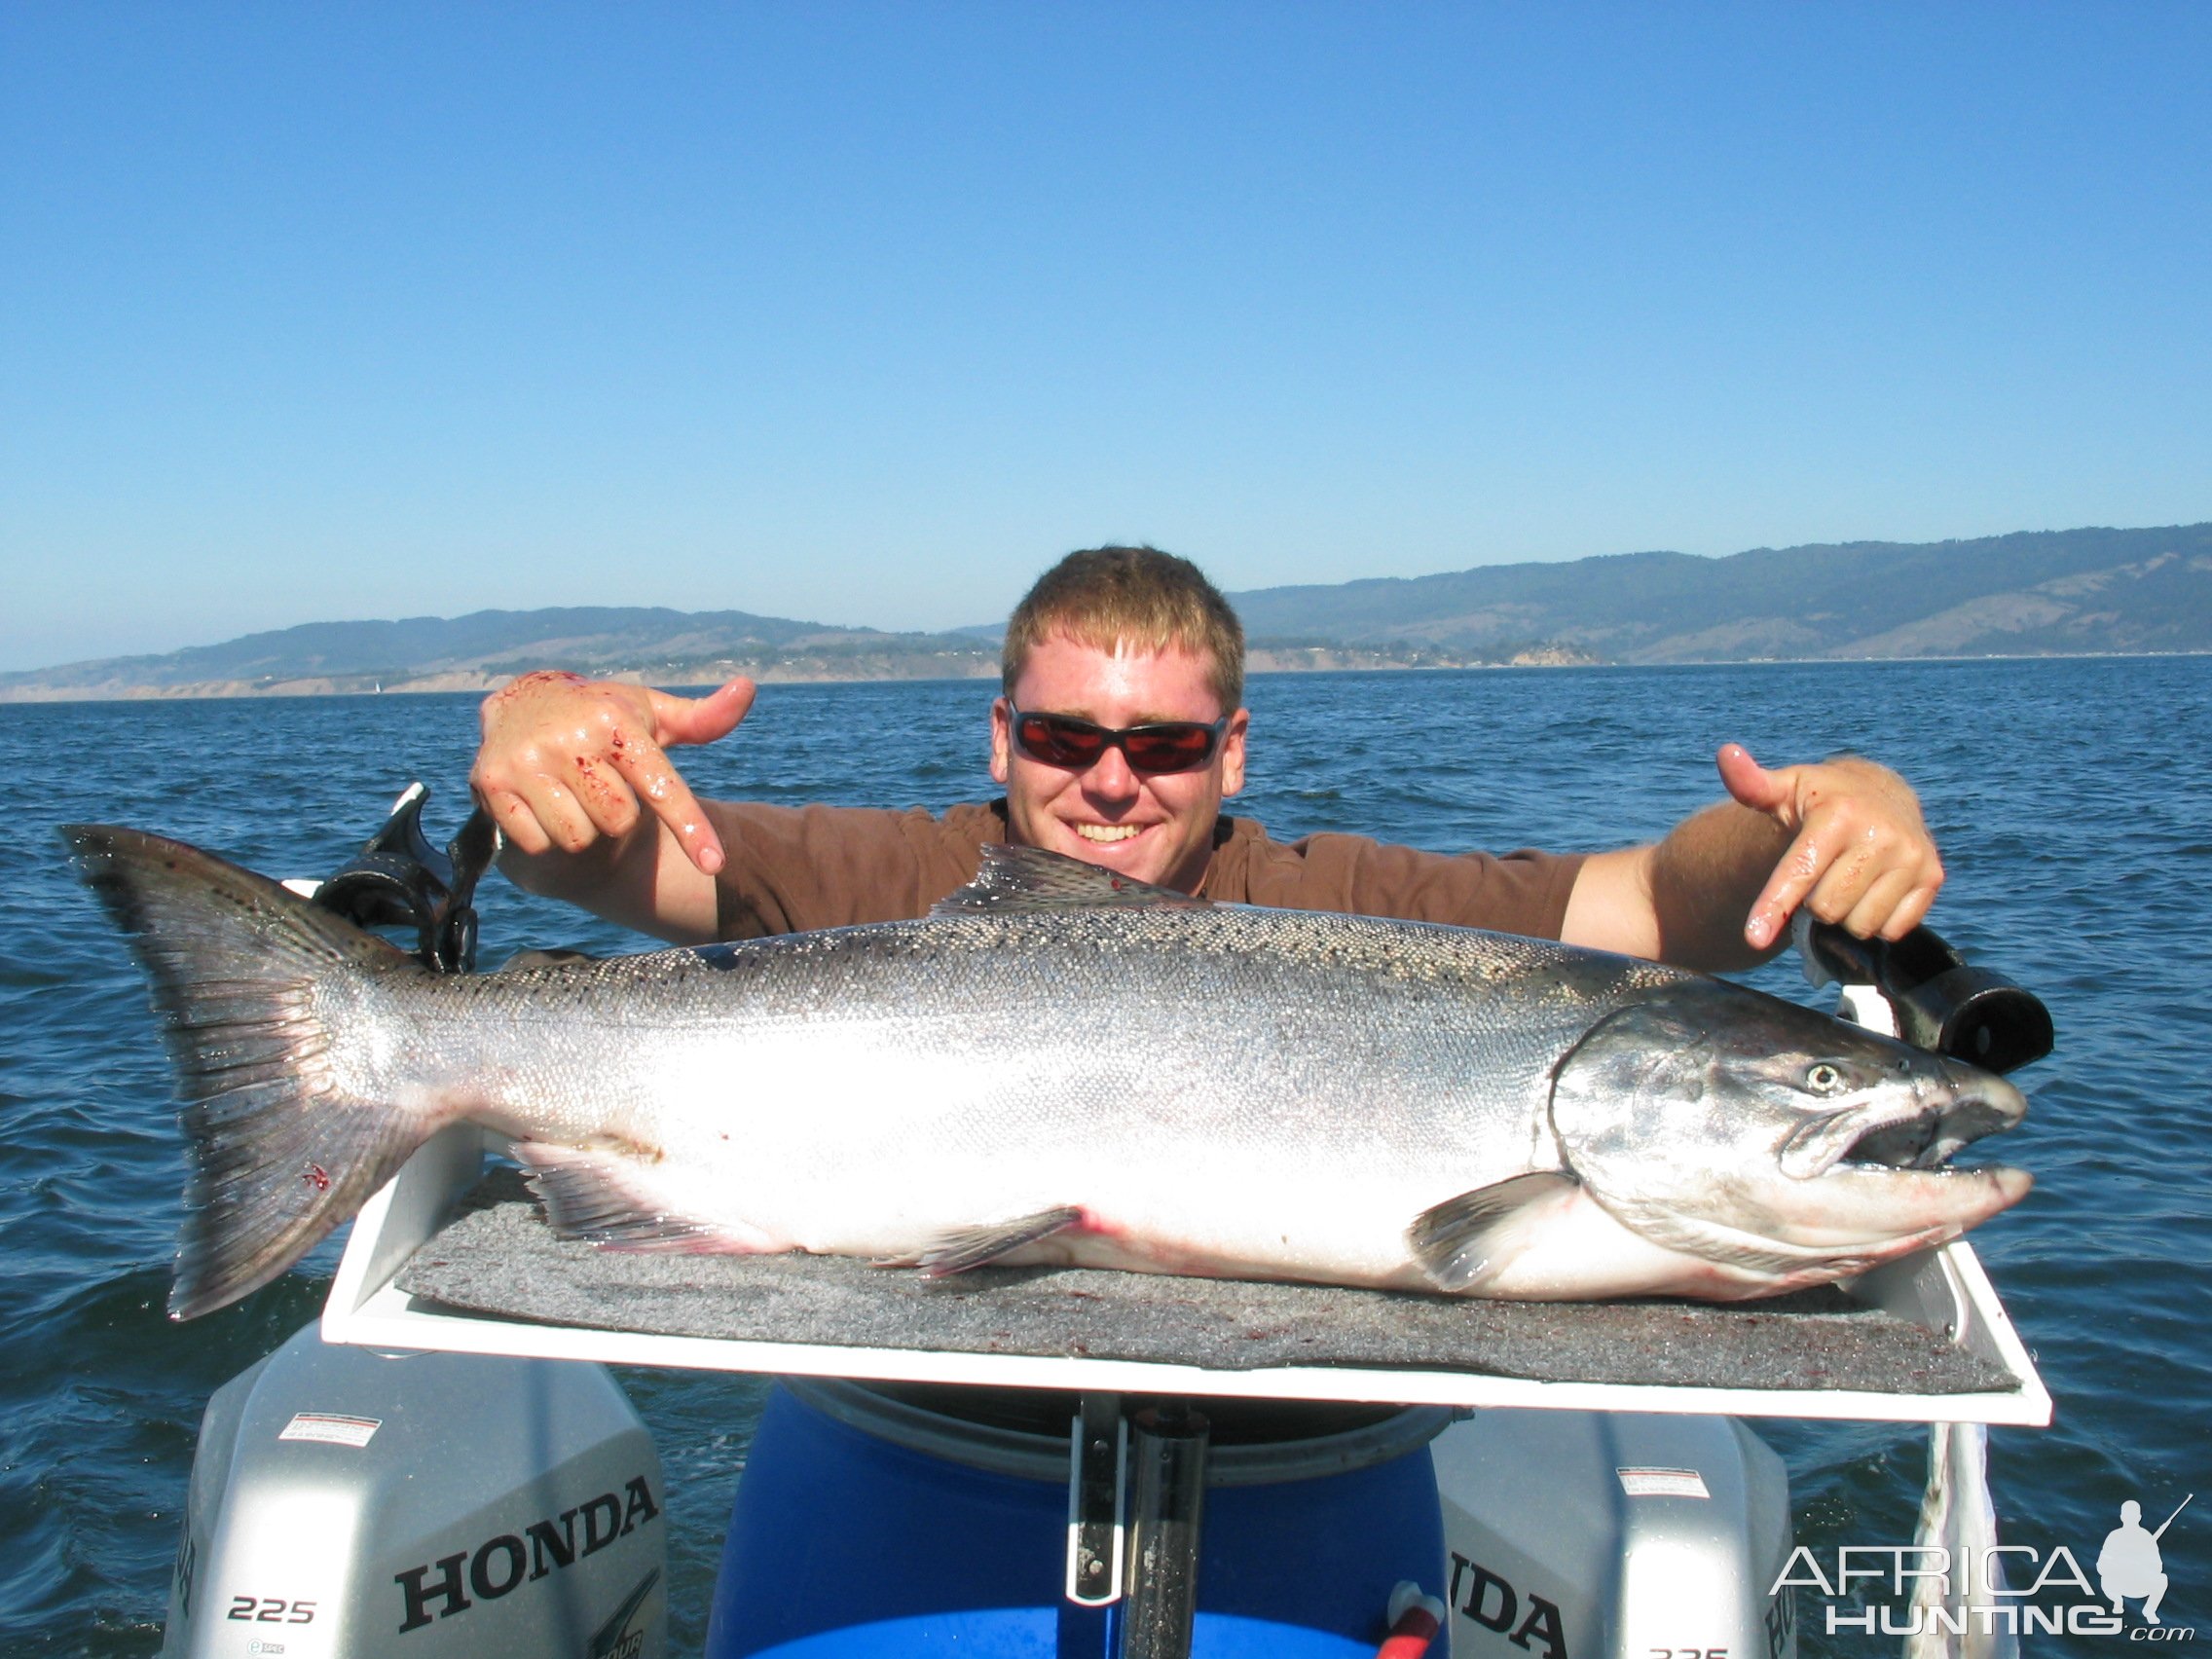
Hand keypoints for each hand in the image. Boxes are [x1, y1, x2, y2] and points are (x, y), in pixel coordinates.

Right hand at [470, 672, 754, 874]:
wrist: (520, 703)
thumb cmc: (601, 719)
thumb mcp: (650, 714)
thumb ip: (702, 717)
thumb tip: (747, 689)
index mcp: (613, 721)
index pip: (661, 786)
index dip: (690, 827)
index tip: (715, 864)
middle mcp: (568, 738)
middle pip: (619, 822)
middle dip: (617, 816)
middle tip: (600, 787)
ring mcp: (526, 761)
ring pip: (579, 837)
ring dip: (582, 828)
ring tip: (571, 795)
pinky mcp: (492, 783)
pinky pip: (539, 843)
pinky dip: (546, 835)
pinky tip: (541, 803)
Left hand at [1720, 744, 1943, 950]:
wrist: (1883, 795)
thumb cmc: (1821, 799)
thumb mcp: (1785, 788)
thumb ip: (1750, 782)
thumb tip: (1727, 754)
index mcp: (1838, 814)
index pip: (1798, 873)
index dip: (1773, 907)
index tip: (1754, 937)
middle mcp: (1881, 834)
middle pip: (1826, 909)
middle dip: (1814, 904)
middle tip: (1820, 878)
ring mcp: (1911, 856)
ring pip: (1860, 925)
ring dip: (1845, 916)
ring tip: (1846, 883)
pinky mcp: (1932, 876)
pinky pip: (1892, 929)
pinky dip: (1875, 921)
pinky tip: (1872, 891)